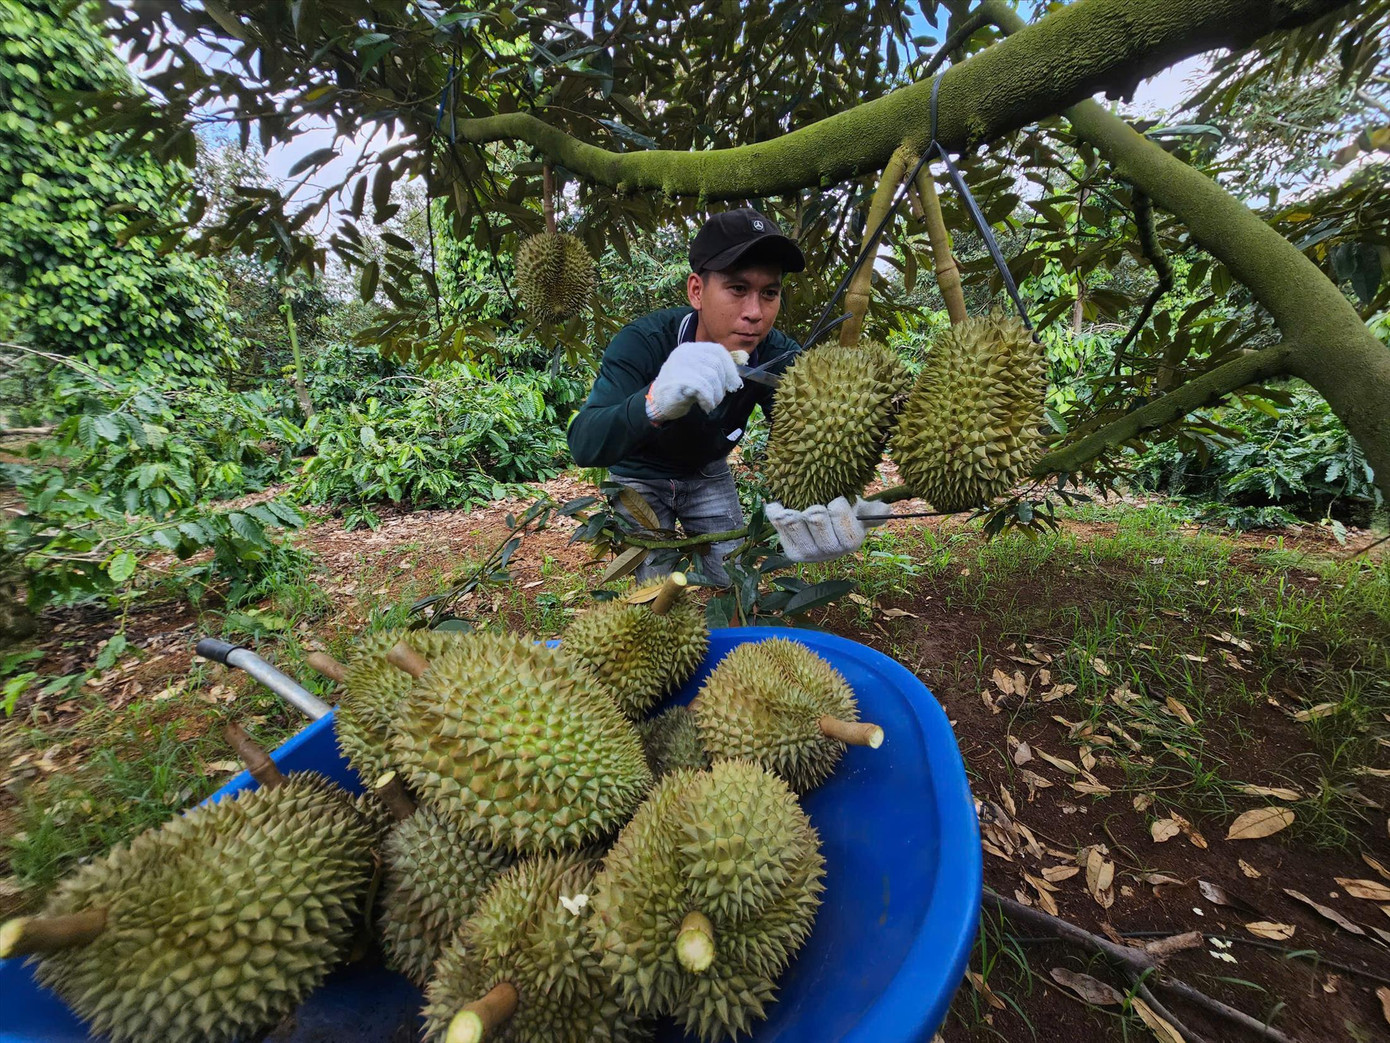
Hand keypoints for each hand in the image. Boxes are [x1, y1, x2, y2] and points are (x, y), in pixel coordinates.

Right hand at [646, 341, 741, 421]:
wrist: (657, 402)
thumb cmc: (680, 389)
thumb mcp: (697, 373)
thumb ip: (712, 370)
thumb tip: (736, 378)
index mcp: (690, 348)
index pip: (717, 350)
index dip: (730, 367)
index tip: (734, 383)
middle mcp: (685, 353)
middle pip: (716, 364)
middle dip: (723, 383)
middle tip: (720, 397)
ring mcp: (680, 365)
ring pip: (711, 376)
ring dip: (716, 394)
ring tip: (712, 403)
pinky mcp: (678, 379)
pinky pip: (702, 388)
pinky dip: (708, 399)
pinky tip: (706, 406)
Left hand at [765, 496, 891, 562]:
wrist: (828, 531)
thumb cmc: (848, 517)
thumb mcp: (863, 512)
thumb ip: (874, 511)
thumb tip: (886, 509)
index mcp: (850, 541)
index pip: (838, 513)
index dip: (837, 503)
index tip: (837, 501)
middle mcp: (829, 552)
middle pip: (816, 518)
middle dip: (816, 507)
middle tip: (816, 505)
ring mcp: (808, 553)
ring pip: (794, 522)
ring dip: (794, 511)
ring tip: (796, 507)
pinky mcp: (790, 550)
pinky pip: (777, 526)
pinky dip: (775, 513)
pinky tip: (776, 506)